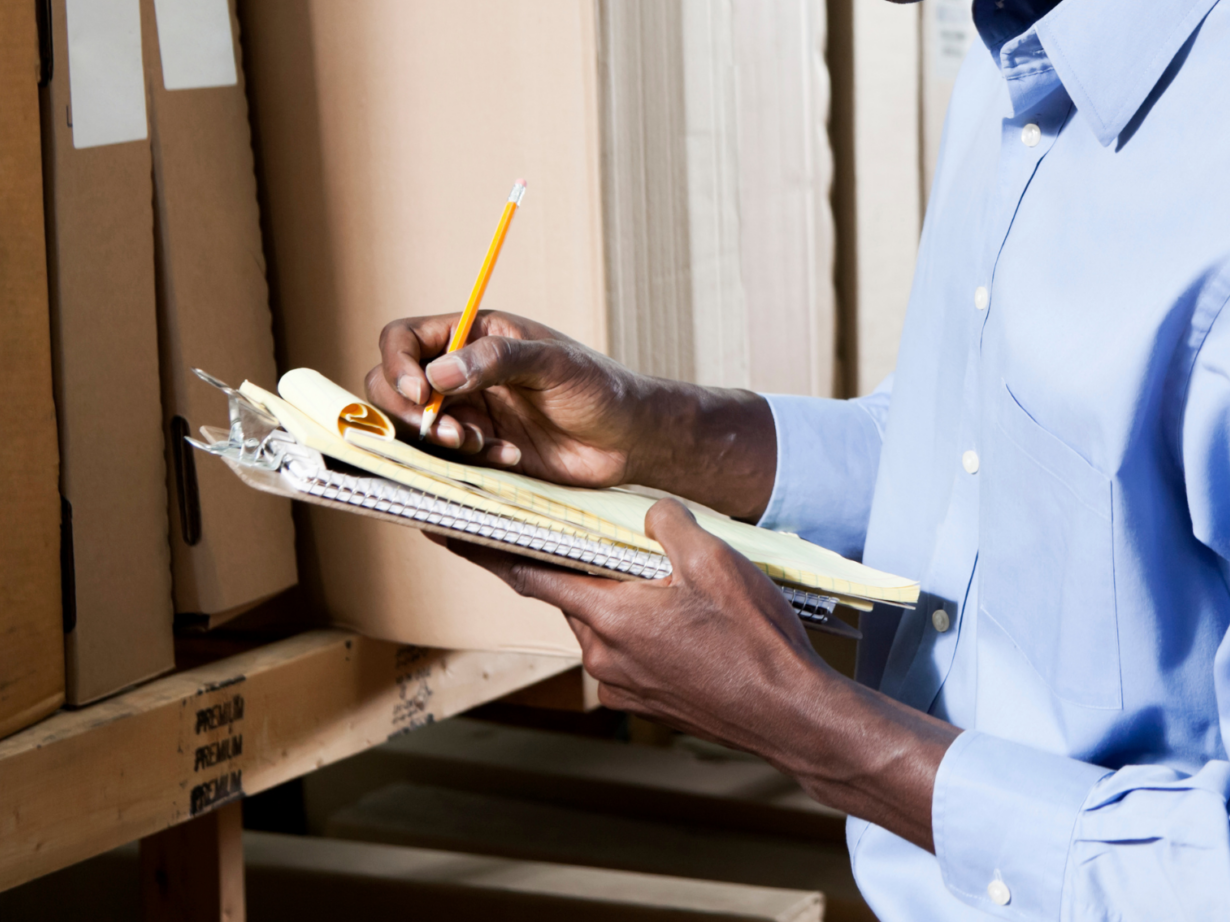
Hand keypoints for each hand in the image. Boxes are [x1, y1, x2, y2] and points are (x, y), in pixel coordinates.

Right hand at [366, 310, 661, 484]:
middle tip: (451, 434)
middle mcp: (459, 374)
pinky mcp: (477, 454)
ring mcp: (466, 415)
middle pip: (391, 387)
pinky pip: (443, 461)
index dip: (398, 366)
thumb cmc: (598, 387)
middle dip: (409, 413)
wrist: (628, 440)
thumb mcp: (554, 363)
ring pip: (413, 429)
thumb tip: (437, 372)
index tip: (421, 394)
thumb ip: (498, 359)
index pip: (403, 340)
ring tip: (483, 446)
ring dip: (438, 442)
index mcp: (472, 335)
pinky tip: (508, 458)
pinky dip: (464, 465)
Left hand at [452, 502, 958, 849]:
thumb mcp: (715, 560)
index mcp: (609, 616)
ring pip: (604, 620)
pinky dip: (641, 624)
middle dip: (584, 561)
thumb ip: (667, 524)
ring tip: (672, 581)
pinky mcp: (644, 701)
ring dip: (622, 595)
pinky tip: (686, 617)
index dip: (480, 546)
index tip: (438, 525)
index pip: (527, 572)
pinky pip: (627, 648)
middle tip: (610, 534)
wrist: (792, 716)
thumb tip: (648, 514)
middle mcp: (602, 655)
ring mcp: (621, 685)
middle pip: (572, 592)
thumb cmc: (756, 641)